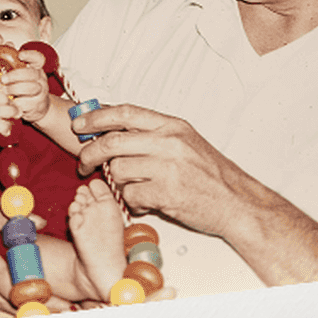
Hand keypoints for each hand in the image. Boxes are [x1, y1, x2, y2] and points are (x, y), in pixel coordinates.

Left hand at [0, 51, 50, 124]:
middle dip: (15, 75)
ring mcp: (41, 92)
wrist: (37, 107)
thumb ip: (11, 60)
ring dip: (14, 89)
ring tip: (4, 91)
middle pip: (32, 73)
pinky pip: (27, 103)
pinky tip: (9, 101)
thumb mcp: (18, 73)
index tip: (20, 55)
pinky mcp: (37, 105)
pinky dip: (16, 103)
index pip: (38, 58)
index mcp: (36, 68)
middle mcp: (41, 79)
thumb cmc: (23, 87)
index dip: (30, 55)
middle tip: (3, 79)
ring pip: (31, 88)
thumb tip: (8, 44)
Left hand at [73, 104, 317, 284]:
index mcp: (173, 126)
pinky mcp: (166, 193)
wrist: (239, 204)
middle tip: (82, 164)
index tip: (79, 125)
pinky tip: (145, 204)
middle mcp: (170, 142)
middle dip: (89, 154)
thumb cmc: (211, 176)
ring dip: (117, 184)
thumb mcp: (186, 144)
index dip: (96, 117)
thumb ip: (154, 136)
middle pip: (112, 142)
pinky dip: (132, 203)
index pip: (124, 112)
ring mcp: (168, 167)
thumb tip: (114, 132)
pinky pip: (130, 196)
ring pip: (118, 171)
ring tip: (131, 190)